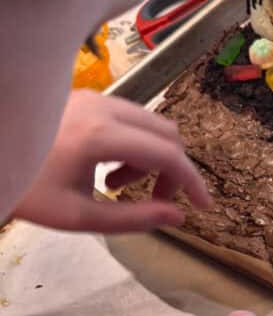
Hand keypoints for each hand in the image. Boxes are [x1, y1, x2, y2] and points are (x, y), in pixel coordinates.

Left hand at [13, 88, 210, 232]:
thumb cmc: (25, 191)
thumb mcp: (78, 217)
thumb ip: (133, 218)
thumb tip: (177, 217)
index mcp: (99, 136)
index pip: (167, 154)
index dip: (191, 182)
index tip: (203, 207)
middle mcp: (101, 107)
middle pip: (167, 133)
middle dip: (173, 170)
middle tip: (155, 200)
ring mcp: (93, 97)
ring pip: (150, 123)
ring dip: (151, 157)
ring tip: (119, 185)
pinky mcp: (86, 96)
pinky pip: (130, 116)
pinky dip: (134, 143)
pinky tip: (107, 167)